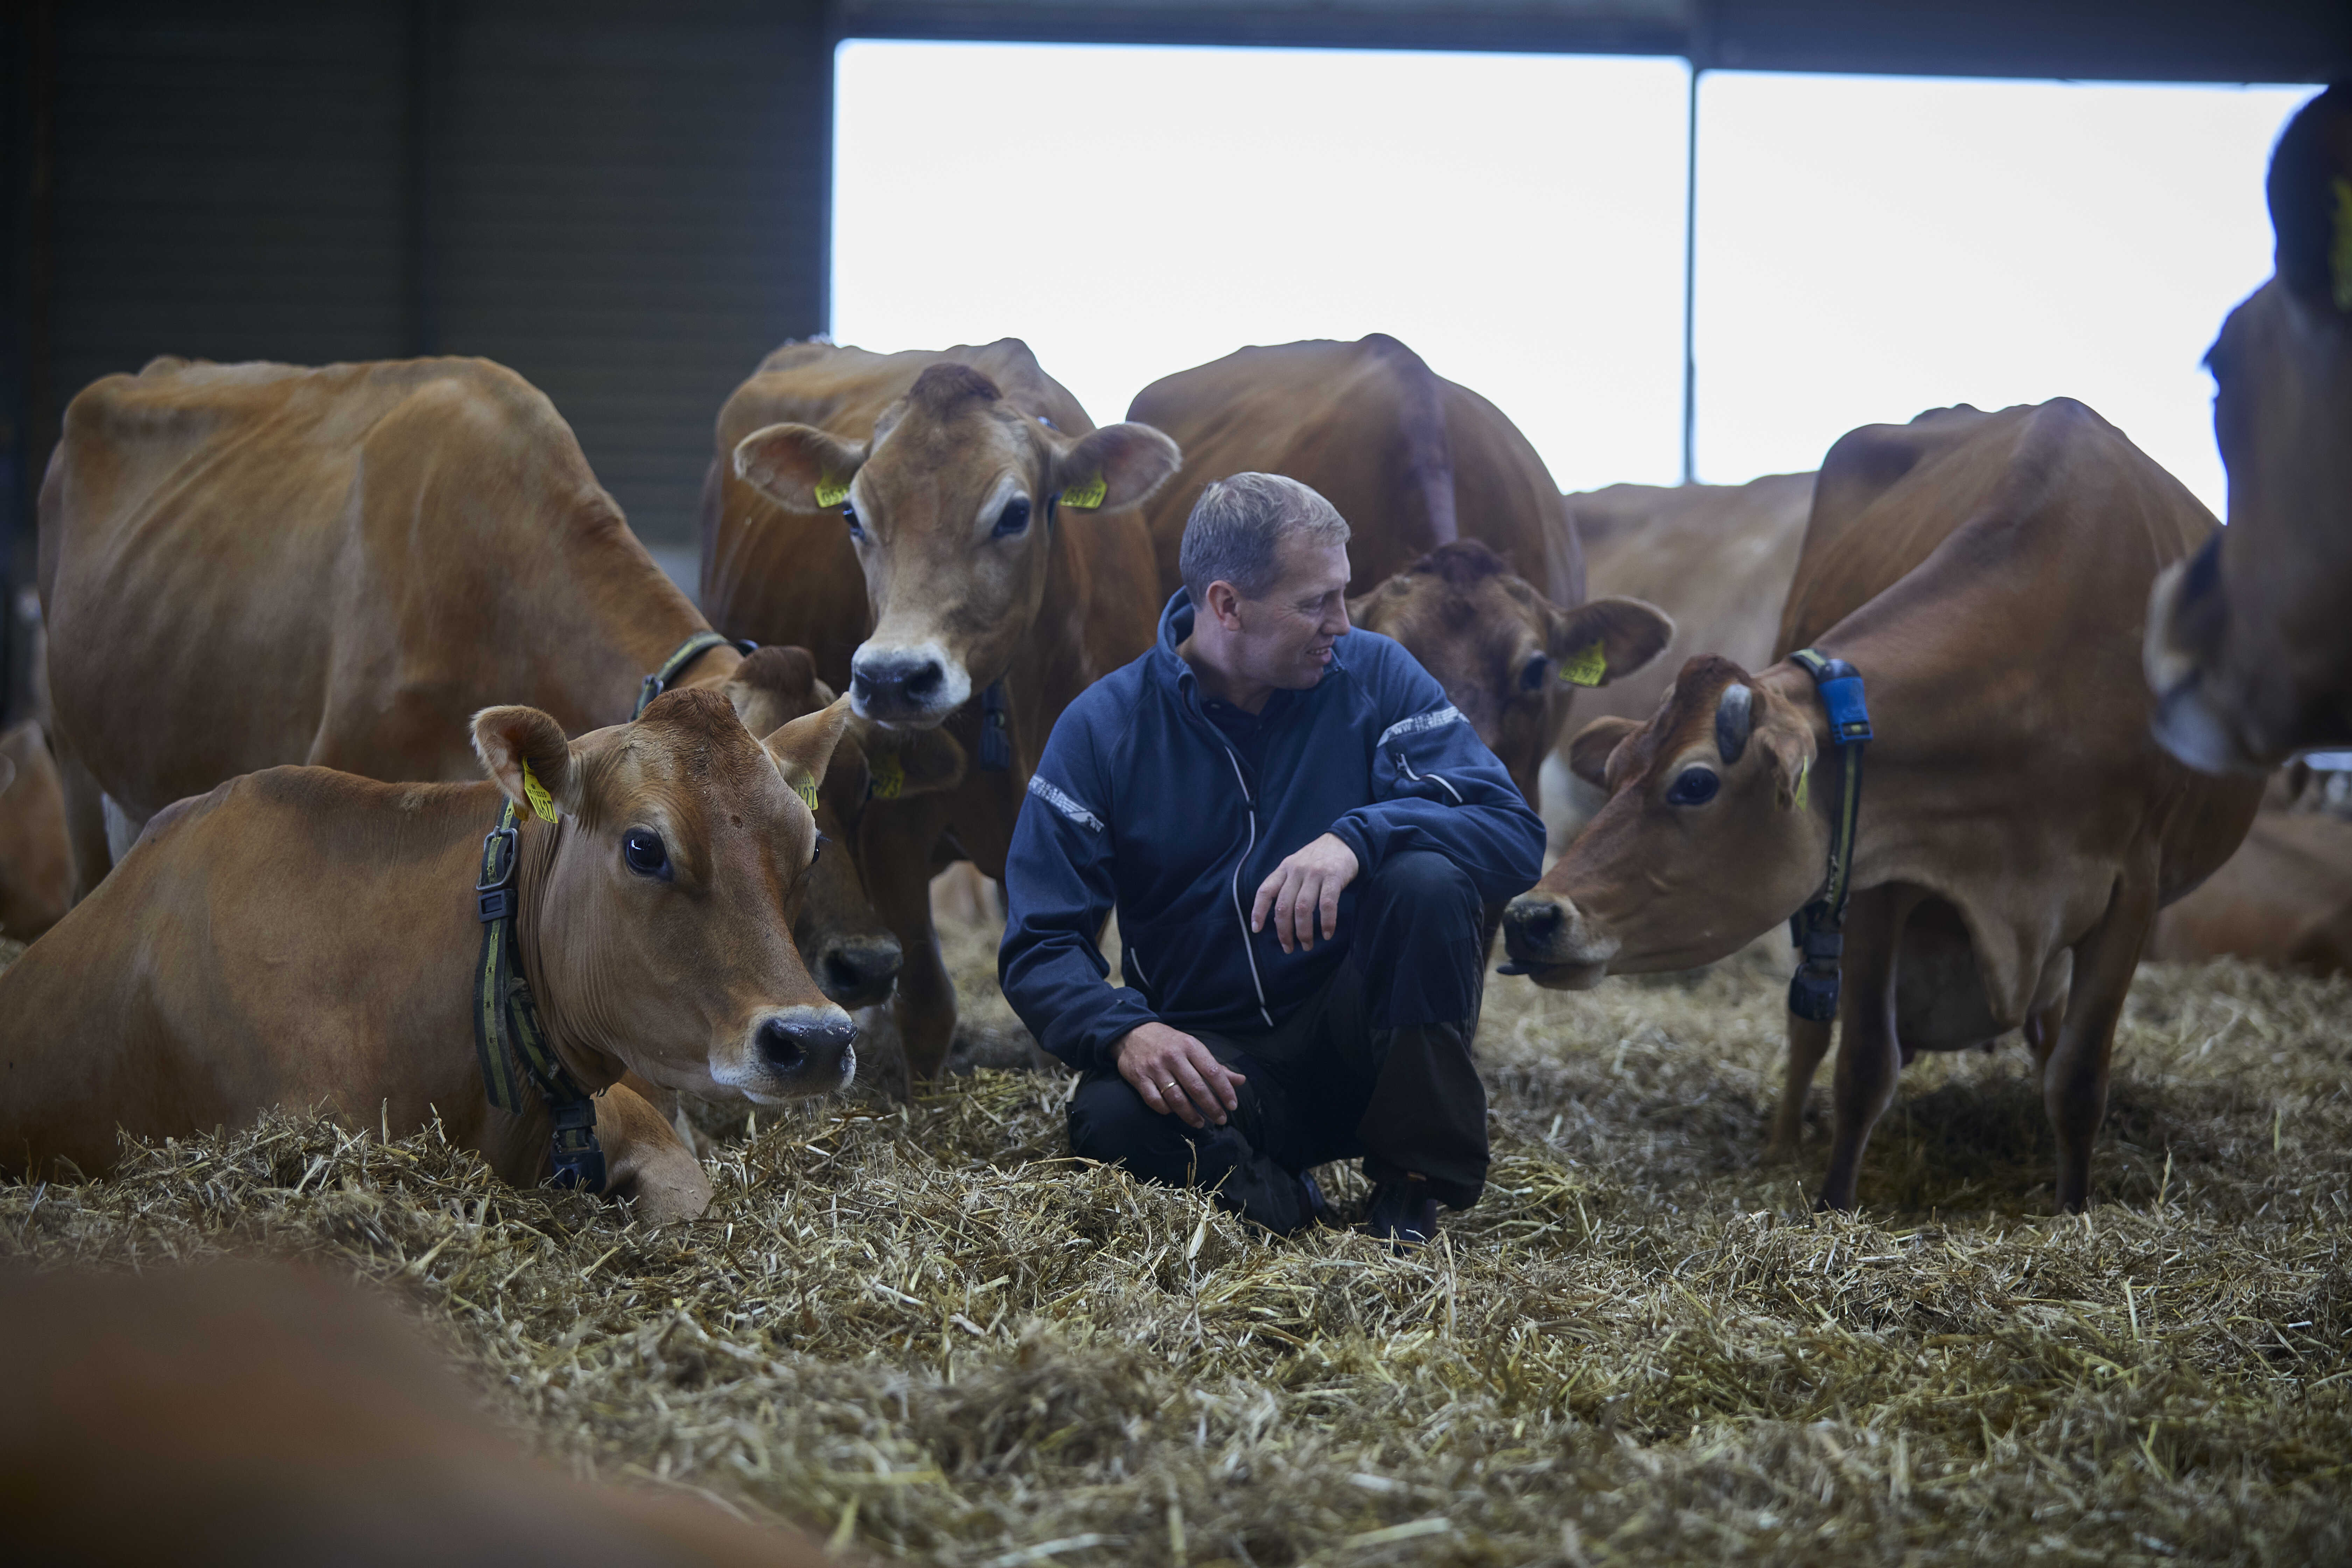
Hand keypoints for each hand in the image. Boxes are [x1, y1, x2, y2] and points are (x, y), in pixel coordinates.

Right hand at [1116, 1022, 1244, 1128]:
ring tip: (1201, 1123)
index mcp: (1189, 1046)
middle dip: (1211, 1107)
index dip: (1225, 1090)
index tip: (1232, 1105)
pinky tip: (1175, 1114)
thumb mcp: (1193, 1047)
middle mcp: (1173, 1057)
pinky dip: (1166, 1110)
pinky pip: (1155, 1101)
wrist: (1132, 1033)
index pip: (1212, 1071)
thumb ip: (1215, 1066)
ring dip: (1190, 1115)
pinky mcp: (1139, 1078)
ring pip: (1176, 1098)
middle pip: (1196, 1088)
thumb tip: (1241, 1081)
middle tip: (1221, 1119)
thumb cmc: (1169, 1043)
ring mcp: (1154, 1068)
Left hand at [1250, 832, 1359, 953]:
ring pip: (1303, 908)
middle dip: (1284, 931)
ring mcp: (1315, 873)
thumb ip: (1286, 887)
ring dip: (1304, 932)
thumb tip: (1279, 920)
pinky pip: (1327, 904)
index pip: (1265, 890)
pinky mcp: (1334, 877)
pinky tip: (1326, 934)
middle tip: (1288, 948)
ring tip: (1307, 945)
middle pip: (1284, 906)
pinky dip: (1326, 922)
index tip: (1256, 929)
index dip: (1258, 911)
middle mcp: (1296, 870)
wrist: (1344, 841)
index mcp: (1284, 868)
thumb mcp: (1296, 866)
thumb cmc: (1317, 860)